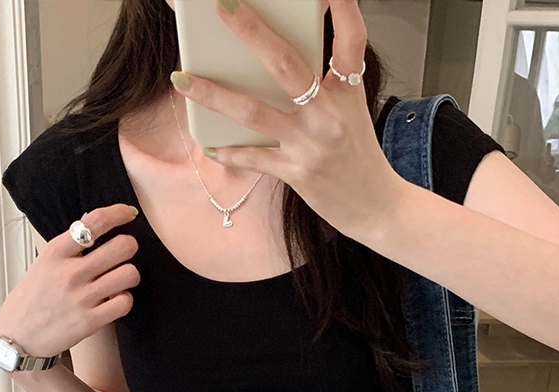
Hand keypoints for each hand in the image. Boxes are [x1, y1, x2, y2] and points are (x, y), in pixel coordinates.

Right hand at [0, 204, 140, 356]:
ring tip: (119, 279)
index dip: (118, 213)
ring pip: (129, 274)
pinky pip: (125, 302)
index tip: (129, 214)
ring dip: (129, 275)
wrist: (17, 338)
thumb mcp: (43, 263)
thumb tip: (93, 219)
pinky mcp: (90, 321)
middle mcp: (69, 273)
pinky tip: (114, 300)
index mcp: (55, 253)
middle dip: (129, 246)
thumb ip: (69, 244)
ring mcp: (81, 298)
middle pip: (122, 246)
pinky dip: (124, 300)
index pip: (94, 223)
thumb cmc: (32, 298)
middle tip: (124, 253)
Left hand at [170, 0, 403, 238]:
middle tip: (223, 6)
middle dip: (252, 32)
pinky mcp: (297, 173)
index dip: (342, 6)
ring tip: (182, 79)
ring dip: (214, 94)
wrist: (375, 205)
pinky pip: (254, 158)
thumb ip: (325, 80)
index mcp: (347, 91)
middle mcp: (328, 115)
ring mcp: (310, 145)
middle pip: (287, 65)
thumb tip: (283, 57)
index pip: (350, 38)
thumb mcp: (350, 109)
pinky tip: (210, 146)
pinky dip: (230, 152)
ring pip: (255, 113)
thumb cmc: (358, 155)